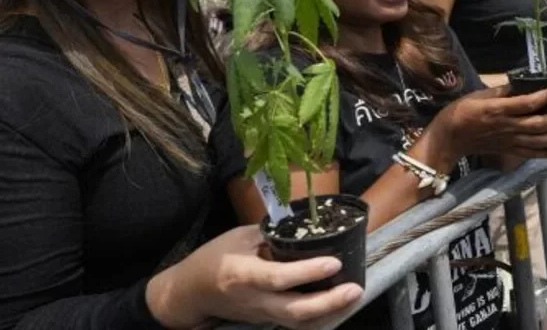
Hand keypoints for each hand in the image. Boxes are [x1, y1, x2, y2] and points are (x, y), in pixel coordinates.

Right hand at [146, 225, 362, 329]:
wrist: (191, 292)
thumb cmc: (214, 258)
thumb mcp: (239, 237)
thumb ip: (271, 233)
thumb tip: (305, 226)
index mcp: (243, 274)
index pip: (279, 277)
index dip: (308, 272)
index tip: (334, 262)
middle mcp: (255, 300)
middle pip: (295, 311)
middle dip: (329, 303)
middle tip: (355, 288)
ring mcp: (261, 315)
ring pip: (298, 323)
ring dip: (329, 313)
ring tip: (352, 297)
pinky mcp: (266, 320)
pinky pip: (295, 324)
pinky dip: (318, 318)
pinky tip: (336, 306)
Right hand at [428, 84, 546, 159]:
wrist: (449, 139)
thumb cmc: (462, 112)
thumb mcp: (479, 95)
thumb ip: (502, 91)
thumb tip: (524, 83)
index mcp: (499, 110)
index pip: (528, 103)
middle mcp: (508, 128)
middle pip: (540, 124)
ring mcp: (511, 142)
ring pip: (540, 141)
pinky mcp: (510, 151)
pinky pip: (533, 153)